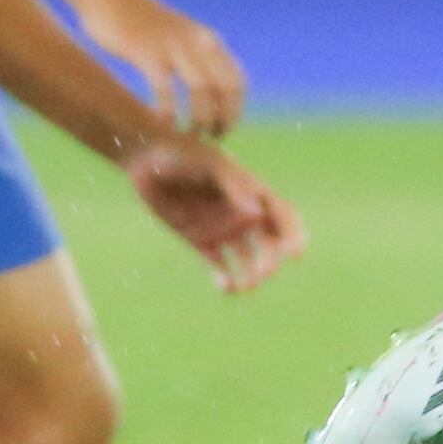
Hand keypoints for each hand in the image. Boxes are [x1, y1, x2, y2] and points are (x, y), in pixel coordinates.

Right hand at [77, 0, 246, 135]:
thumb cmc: (140, 22)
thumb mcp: (178, 36)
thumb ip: (194, 57)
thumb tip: (206, 92)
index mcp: (208, 40)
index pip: (237, 81)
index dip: (235, 110)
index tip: (222, 130)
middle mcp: (198, 42)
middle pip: (226, 89)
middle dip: (223, 119)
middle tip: (208, 139)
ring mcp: (174, 46)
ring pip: (201, 91)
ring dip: (199, 120)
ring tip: (188, 136)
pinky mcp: (147, 53)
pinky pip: (165, 90)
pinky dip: (167, 112)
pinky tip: (161, 125)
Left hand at [123, 132, 304, 292]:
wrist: (148, 160)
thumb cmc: (185, 156)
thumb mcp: (212, 166)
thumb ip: (234, 189)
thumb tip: (257, 215)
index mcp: (253, 192)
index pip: (283, 216)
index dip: (293, 235)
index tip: (294, 253)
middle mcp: (242, 213)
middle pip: (268, 242)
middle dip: (270, 259)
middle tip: (264, 272)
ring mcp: (223, 228)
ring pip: (246, 258)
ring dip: (250, 274)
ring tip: (247, 287)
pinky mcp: (201, 240)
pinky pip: (218, 264)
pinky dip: (225, 278)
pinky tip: (226, 287)